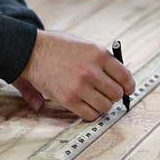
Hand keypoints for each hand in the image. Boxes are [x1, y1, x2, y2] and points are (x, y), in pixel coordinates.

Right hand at [18, 30, 135, 121]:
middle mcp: (91, 71)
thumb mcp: (84, 44)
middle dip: (114, 96)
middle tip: (107, 94)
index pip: (125, 76)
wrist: (30, 51)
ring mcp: (80, 86)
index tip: (127, 90)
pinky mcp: (69, 99)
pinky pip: (90, 115)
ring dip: (102, 105)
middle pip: (116, 94)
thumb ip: (102, 60)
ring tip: (95, 100)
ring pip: (105, 106)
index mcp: (98, 54)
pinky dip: (91, 113)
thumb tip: (120, 80)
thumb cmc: (57, 46)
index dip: (129, 86)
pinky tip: (86, 106)